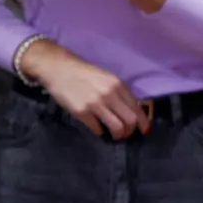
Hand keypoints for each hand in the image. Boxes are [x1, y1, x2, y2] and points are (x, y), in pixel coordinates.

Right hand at [19, 40, 150, 139]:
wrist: (57, 67)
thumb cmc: (83, 73)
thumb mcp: (106, 78)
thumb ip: (119, 93)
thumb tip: (130, 112)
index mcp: (118, 85)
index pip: (138, 109)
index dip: (144, 123)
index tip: (144, 131)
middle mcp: (110, 94)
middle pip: (131, 121)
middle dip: (130, 132)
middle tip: (125, 134)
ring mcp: (96, 103)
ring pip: (117, 128)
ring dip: (118, 136)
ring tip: (113, 136)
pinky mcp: (82, 112)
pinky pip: (98, 129)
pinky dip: (99, 132)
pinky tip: (97, 128)